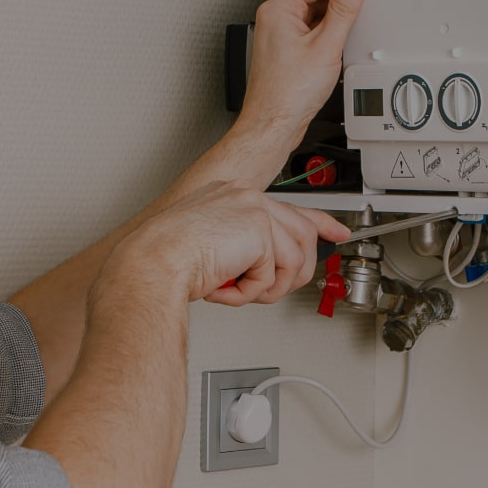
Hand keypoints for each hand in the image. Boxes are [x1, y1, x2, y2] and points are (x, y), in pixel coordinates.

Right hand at [109, 180, 350, 306]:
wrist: (151, 265)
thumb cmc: (165, 261)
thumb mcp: (213, 250)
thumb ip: (245, 249)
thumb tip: (271, 266)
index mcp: (231, 195)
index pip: (288, 207)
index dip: (319, 222)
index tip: (336, 231)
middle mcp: (244, 195)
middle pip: (303, 234)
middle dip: (292, 273)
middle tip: (265, 291)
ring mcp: (253, 208)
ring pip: (294, 258)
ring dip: (267, 286)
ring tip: (238, 290)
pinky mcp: (260, 230)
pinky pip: (274, 275)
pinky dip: (251, 292)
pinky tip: (227, 288)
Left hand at [238, 0, 366, 145]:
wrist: (273, 124)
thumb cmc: (288, 94)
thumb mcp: (326, 47)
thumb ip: (343, 11)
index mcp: (279, 10)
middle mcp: (273, 18)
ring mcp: (277, 32)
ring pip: (309, 5)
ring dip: (331, 3)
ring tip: (354, 6)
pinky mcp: (284, 47)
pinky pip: (307, 23)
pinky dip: (325, 22)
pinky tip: (340, 30)